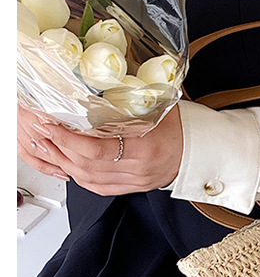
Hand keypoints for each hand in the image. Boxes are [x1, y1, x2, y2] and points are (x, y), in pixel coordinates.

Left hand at [17, 103, 182, 195]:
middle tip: (42, 131)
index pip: (97, 150)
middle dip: (58, 147)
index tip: (52, 124)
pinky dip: (78, 176)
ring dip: (63, 161)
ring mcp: (135, 181)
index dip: (68, 139)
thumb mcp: (156, 109)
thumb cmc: (181, 129)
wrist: (198, 152)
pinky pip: (98, 187)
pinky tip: (68, 163)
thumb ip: (127, 104)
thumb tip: (95, 89)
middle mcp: (139, 169)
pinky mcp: (132, 188)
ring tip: (49, 145)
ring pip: (88, 178)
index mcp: (146, 148)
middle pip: (87, 165)